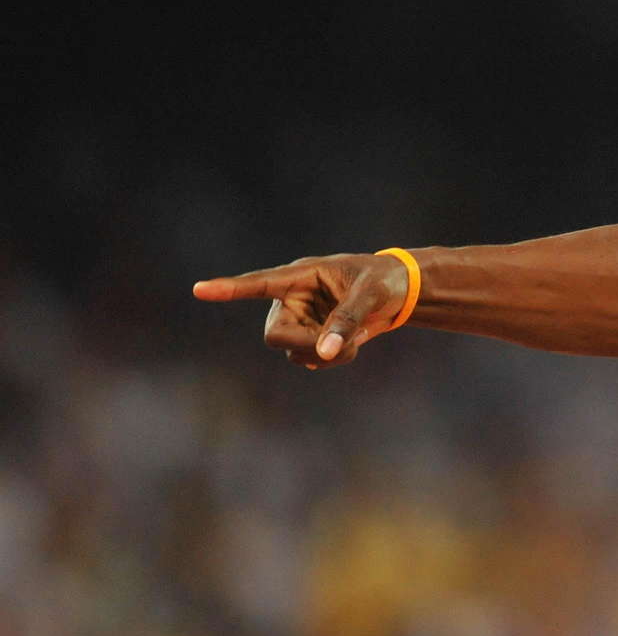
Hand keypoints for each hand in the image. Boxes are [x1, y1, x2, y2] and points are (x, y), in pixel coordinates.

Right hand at [193, 254, 409, 367]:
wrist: (399, 293)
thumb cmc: (384, 282)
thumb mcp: (370, 296)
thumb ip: (346, 321)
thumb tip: (323, 353)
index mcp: (300, 275)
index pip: (259, 283)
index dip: (229, 289)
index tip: (199, 289)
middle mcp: (293, 299)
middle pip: (276, 334)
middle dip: (308, 345)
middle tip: (345, 344)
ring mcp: (301, 320)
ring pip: (294, 351)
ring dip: (326, 355)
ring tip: (357, 339)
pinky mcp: (311, 336)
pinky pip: (310, 358)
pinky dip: (332, 359)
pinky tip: (351, 346)